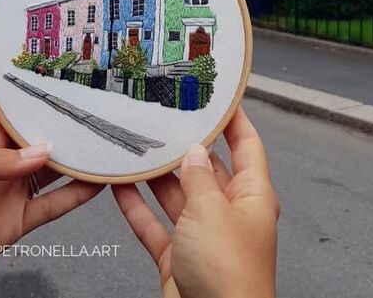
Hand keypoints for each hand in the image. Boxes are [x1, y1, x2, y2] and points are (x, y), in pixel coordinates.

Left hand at [0, 111, 101, 297]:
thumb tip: (39, 151)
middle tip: (100, 118)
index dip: (42, 104)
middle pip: (41, 142)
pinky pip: (51, 206)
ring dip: (78, 161)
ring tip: (106, 146)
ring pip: (52, 172)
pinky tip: (95, 184)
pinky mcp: (13, 224)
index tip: (72, 92)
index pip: (17, 115)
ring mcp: (7, 192)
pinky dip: (75, 196)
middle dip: (68, 130)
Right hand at [113, 108, 278, 297]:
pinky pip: (156, 225)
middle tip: (164, 118)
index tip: (217, 97)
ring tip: (135, 146)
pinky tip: (120, 187)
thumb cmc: (229, 276)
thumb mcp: (212, 211)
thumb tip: (194, 152)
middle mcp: (229, 214)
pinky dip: (138, 208)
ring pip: (177, 196)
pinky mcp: (178, 260)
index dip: (234, 119)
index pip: (247, 146)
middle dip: (185, 146)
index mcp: (252, 197)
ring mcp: (203, 237)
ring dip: (156, 175)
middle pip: (207, 169)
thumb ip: (199, 178)